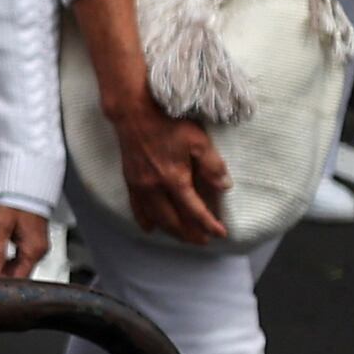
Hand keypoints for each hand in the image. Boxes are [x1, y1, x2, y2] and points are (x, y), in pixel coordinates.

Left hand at [0, 203, 50, 279]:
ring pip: (13, 263)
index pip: (18, 277)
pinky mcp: (30, 241)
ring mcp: (35, 246)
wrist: (25, 187)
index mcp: (34, 249)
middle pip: (15, 271)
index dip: (0, 280)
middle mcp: (38, 250)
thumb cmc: (16, 202)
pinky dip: (0, 253)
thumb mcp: (0, 226)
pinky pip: (14, 254)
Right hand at [106, 99, 236, 248]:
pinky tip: (149, 227)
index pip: (194, 210)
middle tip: (201, 241)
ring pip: (154, 216)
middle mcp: (155, 187)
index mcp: (174, 179)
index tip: (220, 233)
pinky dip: (143, 220)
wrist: (134, 111)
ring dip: (169, 230)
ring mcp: (140, 185)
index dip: (208, 224)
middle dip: (188, 233)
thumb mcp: (199, 141)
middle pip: (172, 219)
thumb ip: (213, 166)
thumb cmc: (169, 123)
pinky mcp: (129, 179)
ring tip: (181, 237)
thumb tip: (224, 187)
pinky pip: (136, 206)